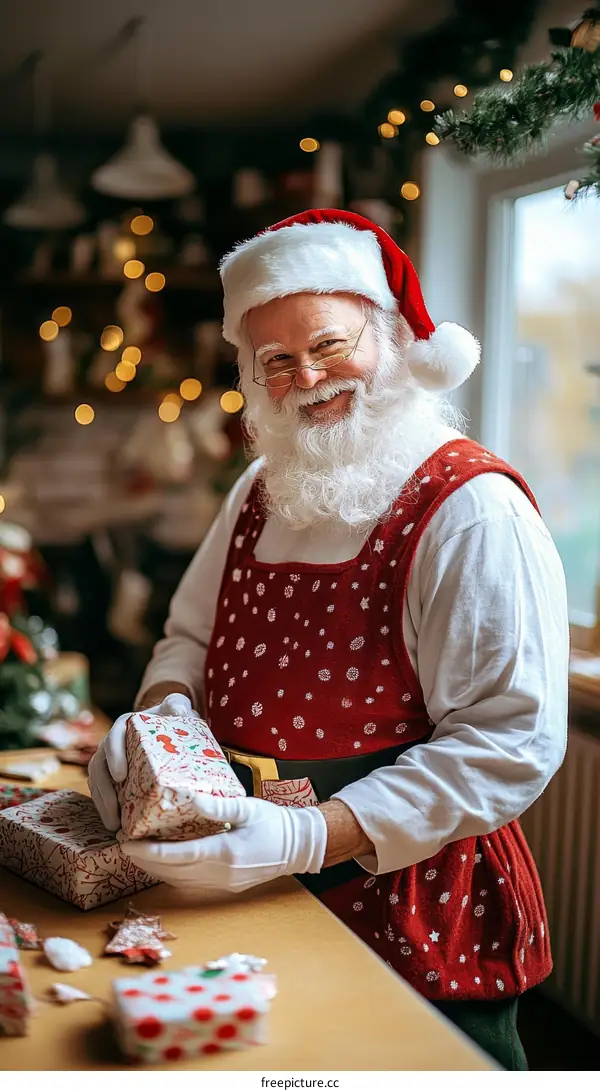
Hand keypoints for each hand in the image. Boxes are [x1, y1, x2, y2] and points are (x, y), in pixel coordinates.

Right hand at [88, 692, 199, 831]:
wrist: (167, 726)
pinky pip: (102, 792)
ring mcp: (108, 761)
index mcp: (125, 725)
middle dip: (104, 791)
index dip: (114, 756)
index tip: (121, 776)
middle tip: (115, 812)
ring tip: (114, 825)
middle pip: (99, 767)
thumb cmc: (171, 717)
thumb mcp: (176, 707)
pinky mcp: (111, 777)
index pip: (113, 739)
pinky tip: (117, 825)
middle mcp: (111, 743)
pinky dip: (106, 808)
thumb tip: (178, 711)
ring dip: (103, 804)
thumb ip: (177, 704)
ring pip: (97, 783)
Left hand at [120, 794, 327, 892]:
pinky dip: (169, 872)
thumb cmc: (274, 823)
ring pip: (177, 880)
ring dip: (153, 869)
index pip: (177, 855)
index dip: (148, 851)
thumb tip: (190, 798)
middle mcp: (220, 874)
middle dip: (142, 860)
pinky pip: (189, 882)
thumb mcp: (248, 807)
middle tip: (122, 842)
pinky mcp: (224, 887)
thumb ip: (218, 805)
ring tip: (134, 851)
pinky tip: (160, 860)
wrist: (298, 848)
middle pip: (171, 872)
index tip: (126, 841)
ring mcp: (222, 884)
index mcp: (225, 853)